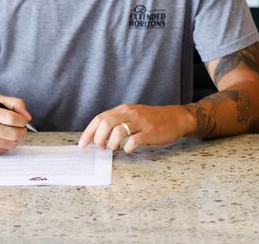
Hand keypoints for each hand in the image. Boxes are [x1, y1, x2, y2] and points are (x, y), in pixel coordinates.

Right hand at [0, 94, 31, 154]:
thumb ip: (13, 103)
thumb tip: (27, 117)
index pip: (11, 118)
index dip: (22, 120)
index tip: (23, 119)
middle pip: (13, 134)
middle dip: (22, 131)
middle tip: (20, 127)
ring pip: (10, 144)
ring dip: (15, 139)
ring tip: (11, 132)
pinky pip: (2, 150)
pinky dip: (6, 145)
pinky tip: (0, 138)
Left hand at [78, 104, 192, 153]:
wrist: (176, 118)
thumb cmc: (151, 119)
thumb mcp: (132, 115)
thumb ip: (117, 122)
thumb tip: (98, 136)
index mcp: (123, 109)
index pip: (99, 118)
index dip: (89, 132)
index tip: (83, 144)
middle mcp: (130, 113)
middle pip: (105, 123)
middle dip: (98, 139)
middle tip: (101, 149)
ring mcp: (140, 122)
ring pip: (118, 131)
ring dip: (112, 144)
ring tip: (114, 149)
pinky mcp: (150, 132)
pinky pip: (135, 141)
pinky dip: (128, 148)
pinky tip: (129, 150)